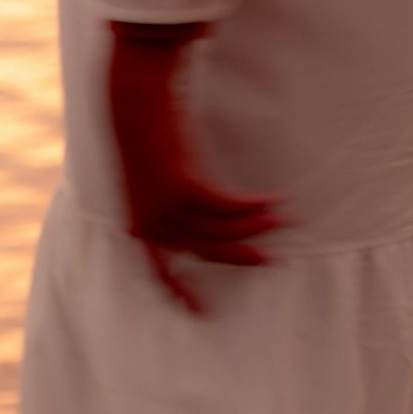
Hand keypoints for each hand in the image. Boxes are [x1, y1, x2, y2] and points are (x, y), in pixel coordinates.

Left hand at [107, 21, 285, 312]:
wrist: (129, 98)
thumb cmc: (136, 125)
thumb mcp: (141, 168)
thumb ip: (154, 190)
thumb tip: (175, 196)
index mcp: (137, 223)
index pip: (158, 271)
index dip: (180, 292)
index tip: (201, 315)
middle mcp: (152, 223)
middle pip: (204, 252)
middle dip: (239, 256)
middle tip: (270, 260)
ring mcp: (167, 207)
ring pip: (221, 232)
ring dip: (256, 227)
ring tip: (283, 219)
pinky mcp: (185, 186)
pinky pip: (228, 206)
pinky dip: (253, 206)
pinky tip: (274, 199)